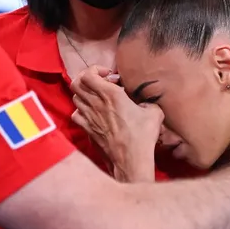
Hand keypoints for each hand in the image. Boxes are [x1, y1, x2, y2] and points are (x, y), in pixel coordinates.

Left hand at [70, 66, 161, 181]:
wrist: (130, 158)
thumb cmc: (142, 135)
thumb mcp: (154, 112)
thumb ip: (148, 102)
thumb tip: (145, 103)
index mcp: (110, 94)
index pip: (88, 74)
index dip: (95, 70)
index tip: (109, 75)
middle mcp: (95, 103)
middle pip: (76, 83)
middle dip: (86, 79)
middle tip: (100, 83)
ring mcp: (88, 117)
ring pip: (75, 97)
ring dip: (84, 94)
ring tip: (97, 98)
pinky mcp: (86, 129)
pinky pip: (76, 114)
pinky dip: (81, 110)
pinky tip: (91, 113)